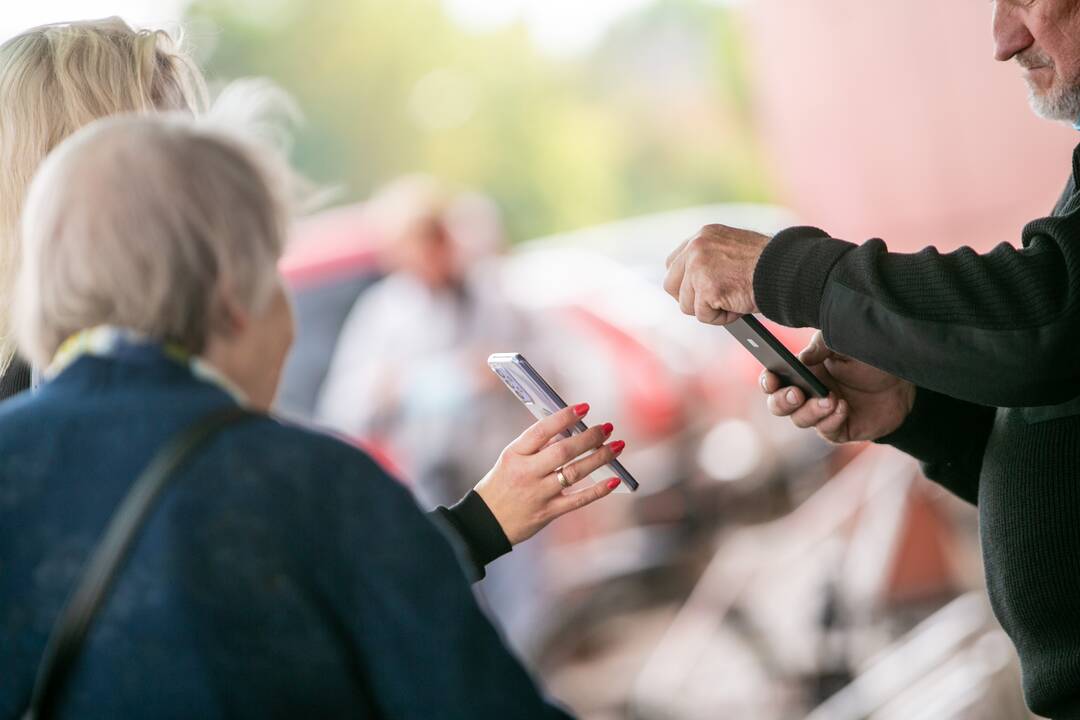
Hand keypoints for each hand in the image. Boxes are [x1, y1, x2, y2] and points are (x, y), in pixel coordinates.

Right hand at [475, 403, 624, 544]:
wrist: (486, 522)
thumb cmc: (501, 485)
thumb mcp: (511, 460)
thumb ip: (537, 446)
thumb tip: (570, 430)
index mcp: (514, 454)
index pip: (541, 430)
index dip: (564, 417)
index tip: (584, 408)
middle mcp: (526, 473)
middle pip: (563, 451)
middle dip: (589, 437)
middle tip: (606, 427)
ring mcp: (538, 494)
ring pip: (574, 473)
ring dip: (599, 458)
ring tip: (616, 446)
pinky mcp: (548, 512)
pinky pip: (578, 500)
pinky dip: (598, 490)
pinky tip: (615, 479)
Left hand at [663, 224, 769, 324]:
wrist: (786, 271)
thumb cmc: (768, 267)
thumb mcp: (733, 253)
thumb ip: (711, 261)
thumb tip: (694, 284)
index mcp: (704, 235)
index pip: (674, 264)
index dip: (685, 283)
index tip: (698, 291)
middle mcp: (696, 246)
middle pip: (670, 285)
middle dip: (690, 299)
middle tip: (712, 302)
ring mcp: (699, 266)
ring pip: (686, 304)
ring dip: (710, 309)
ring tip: (733, 299)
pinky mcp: (706, 287)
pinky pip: (703, 315)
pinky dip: (721, 317)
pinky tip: (737, 305)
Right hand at [761, 331, 915, 442]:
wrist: (903, 380)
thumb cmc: (870, 357)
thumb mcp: (845, 341)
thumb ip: (821, 346)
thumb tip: (801, 359)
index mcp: (802, 371)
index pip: (774, 379)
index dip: (768, 381)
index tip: (772, 378)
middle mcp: (807, 394)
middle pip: (778, 405)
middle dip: (782, 401)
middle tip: (797, 393)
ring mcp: (822, 414)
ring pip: (800, 420)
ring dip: (811, 410)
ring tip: (831, 398)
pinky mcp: (840, 429)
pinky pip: (827, 431)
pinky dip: (831, 420)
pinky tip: (843, 407)